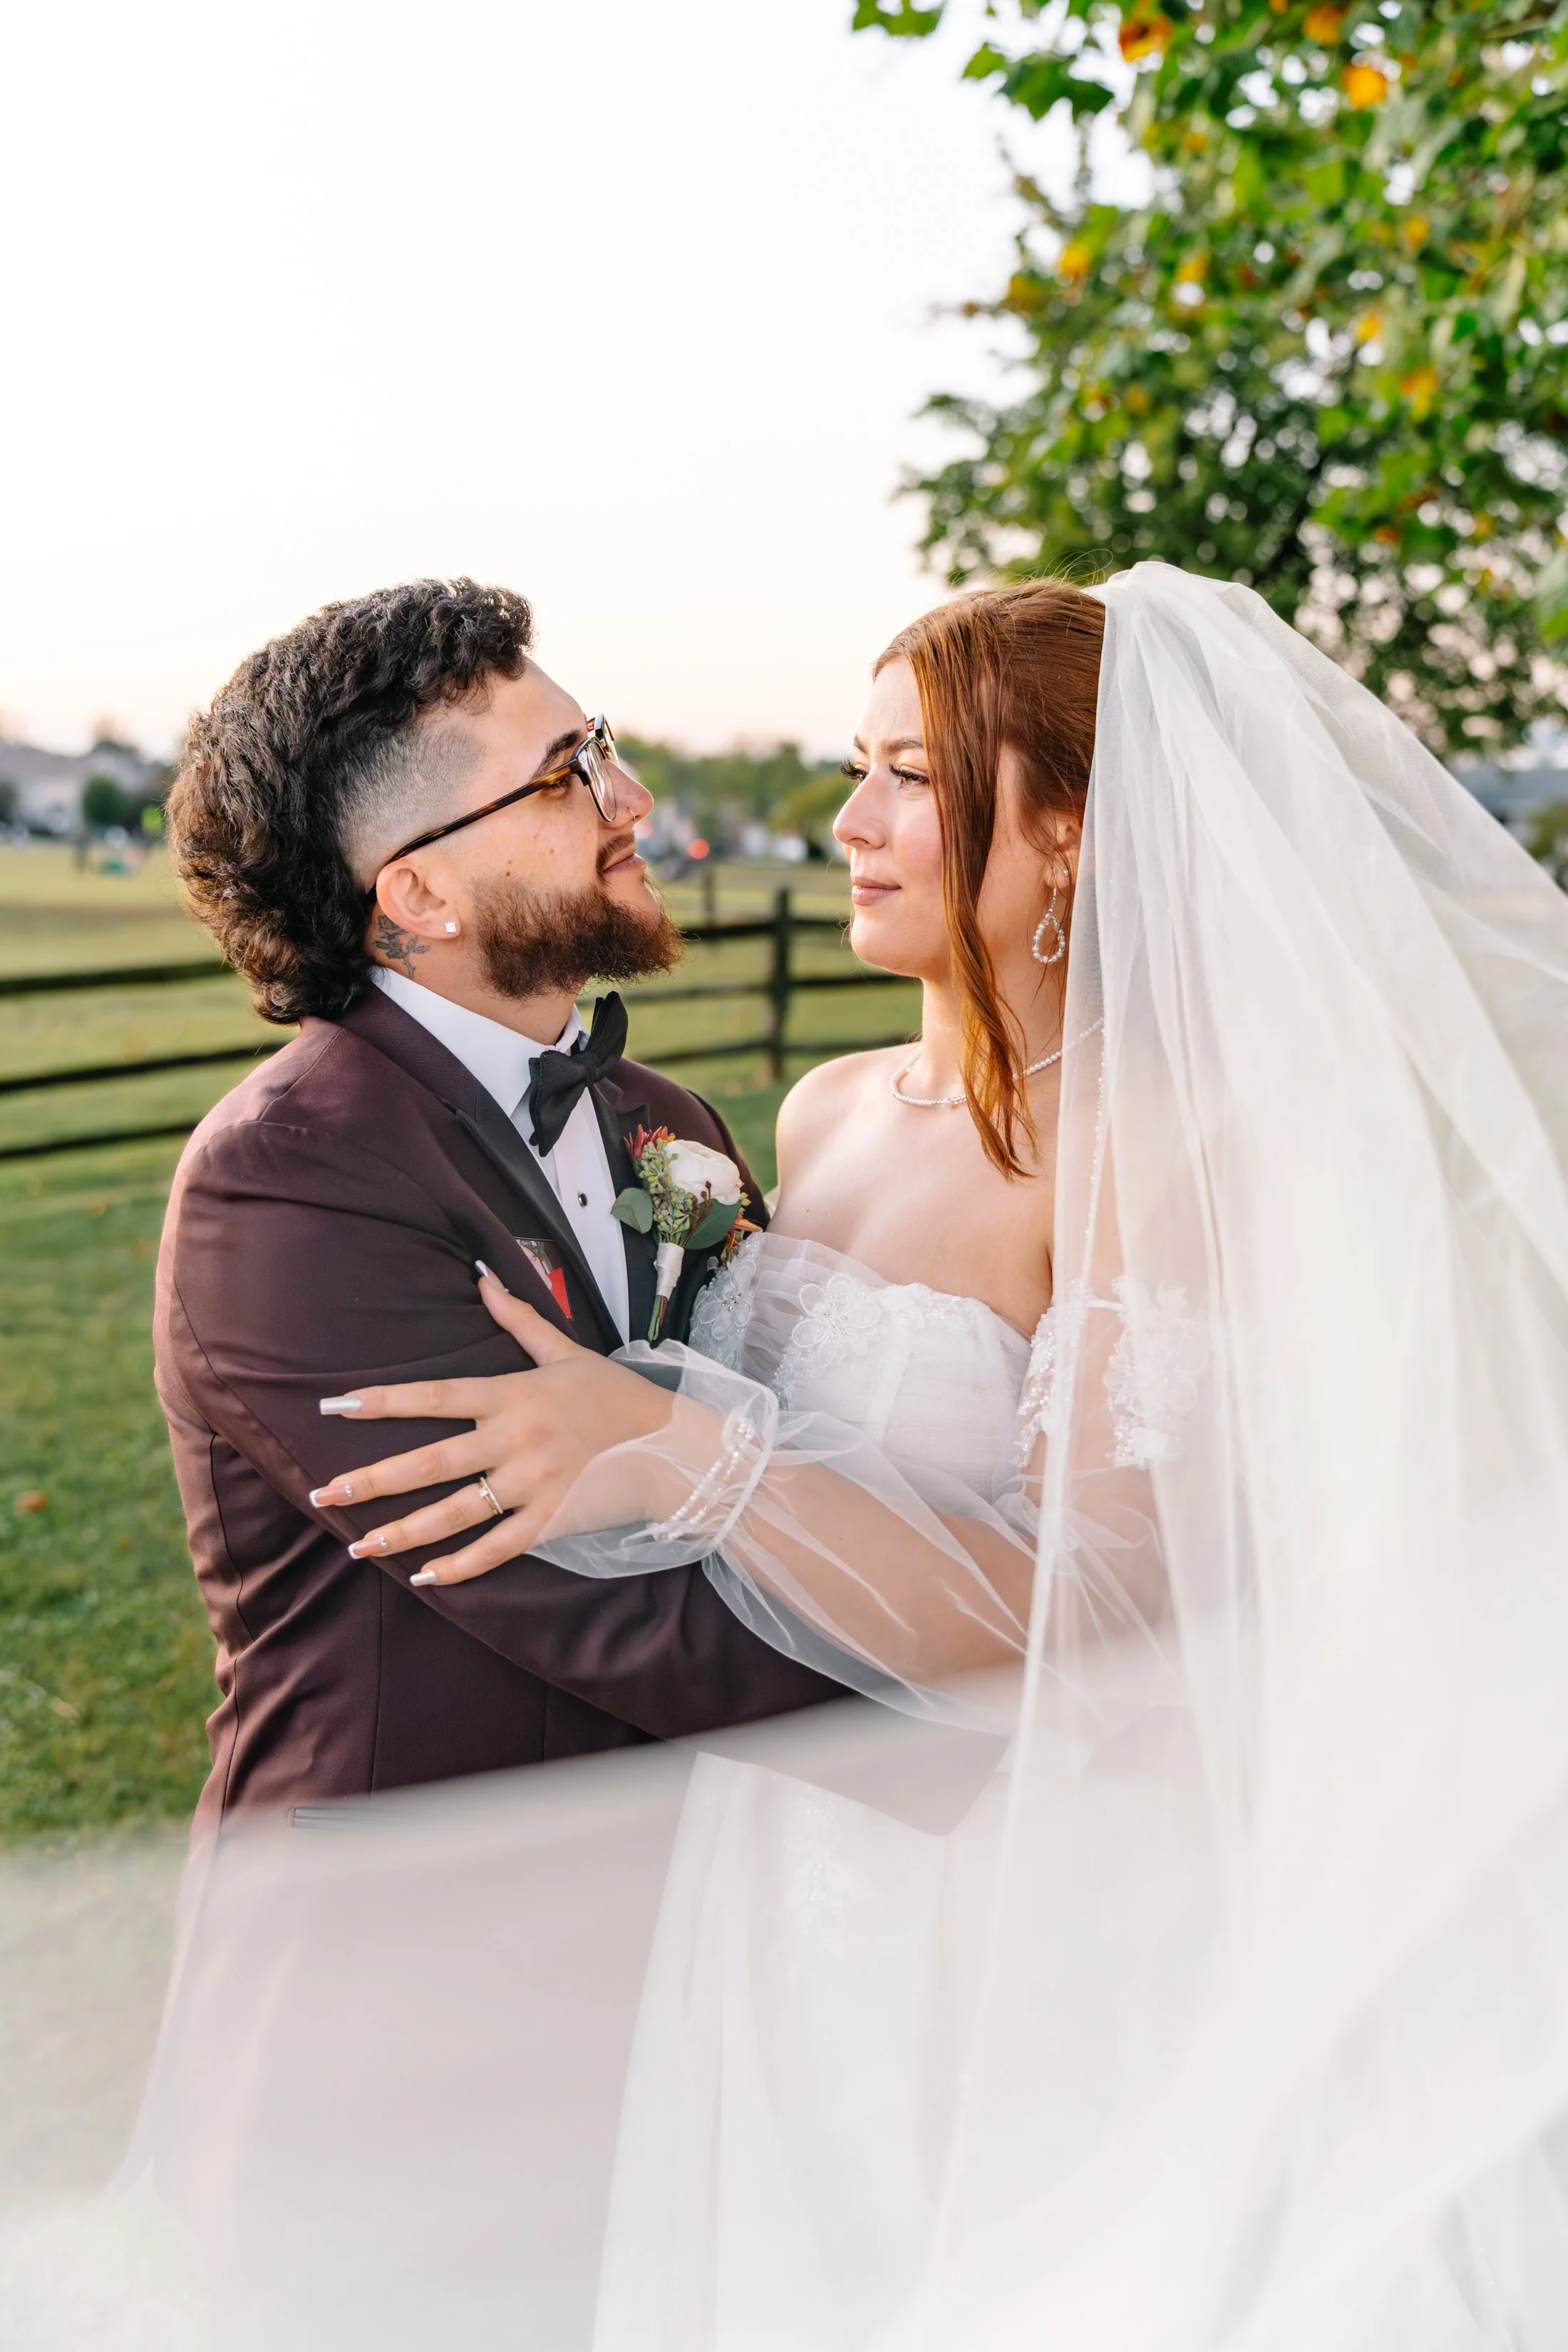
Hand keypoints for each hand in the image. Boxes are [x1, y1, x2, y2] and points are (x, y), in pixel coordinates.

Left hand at [311, 1268, 671, 1584]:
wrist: (673, 1445)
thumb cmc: (616, 1395)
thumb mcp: (566, 1351)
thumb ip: (518, 1319)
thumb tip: (480, 1276)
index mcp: (513, 1395)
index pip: (435, 1394)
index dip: (384, 1401)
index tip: (335, 1405)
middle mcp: (515, 1439)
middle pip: (430, 1462)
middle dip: (372, 1480)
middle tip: (324, 1494)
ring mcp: (532, 1484)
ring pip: (455, 1512)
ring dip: (403, 1531)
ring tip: (359, 1545)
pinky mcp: (551, 1520)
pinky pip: (498, 1548)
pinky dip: (461, 1566)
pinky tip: (425, 1577)